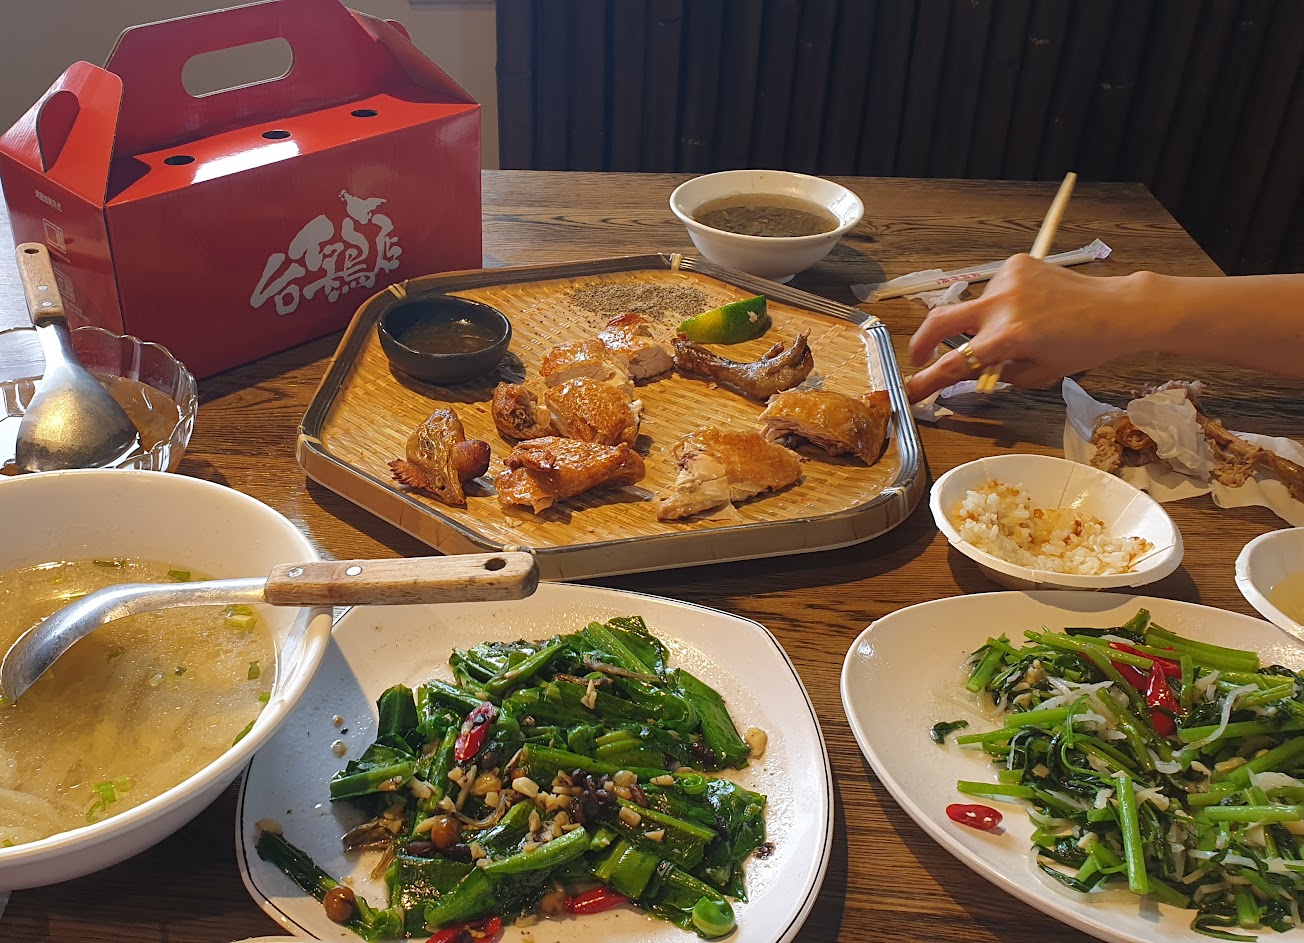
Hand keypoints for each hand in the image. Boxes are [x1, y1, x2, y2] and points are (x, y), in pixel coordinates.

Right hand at [904, 255, 1141, 401]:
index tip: (910, 392)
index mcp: (1009, 338)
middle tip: (919, 358)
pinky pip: (992, 290)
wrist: (1116, 309)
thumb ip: (997, 374)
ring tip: (1014, 330)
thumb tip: (967, 372)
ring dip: (980, 323)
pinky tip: (1026, 308)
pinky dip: (1000, 305)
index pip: (954, 364)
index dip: (927, 381)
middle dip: (922, 342)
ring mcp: (1006, 281)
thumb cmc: (1081, 348)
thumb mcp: (1037, 373)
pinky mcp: (1014, 265)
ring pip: (973, 307)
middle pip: (940, 321)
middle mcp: (1002, 306)